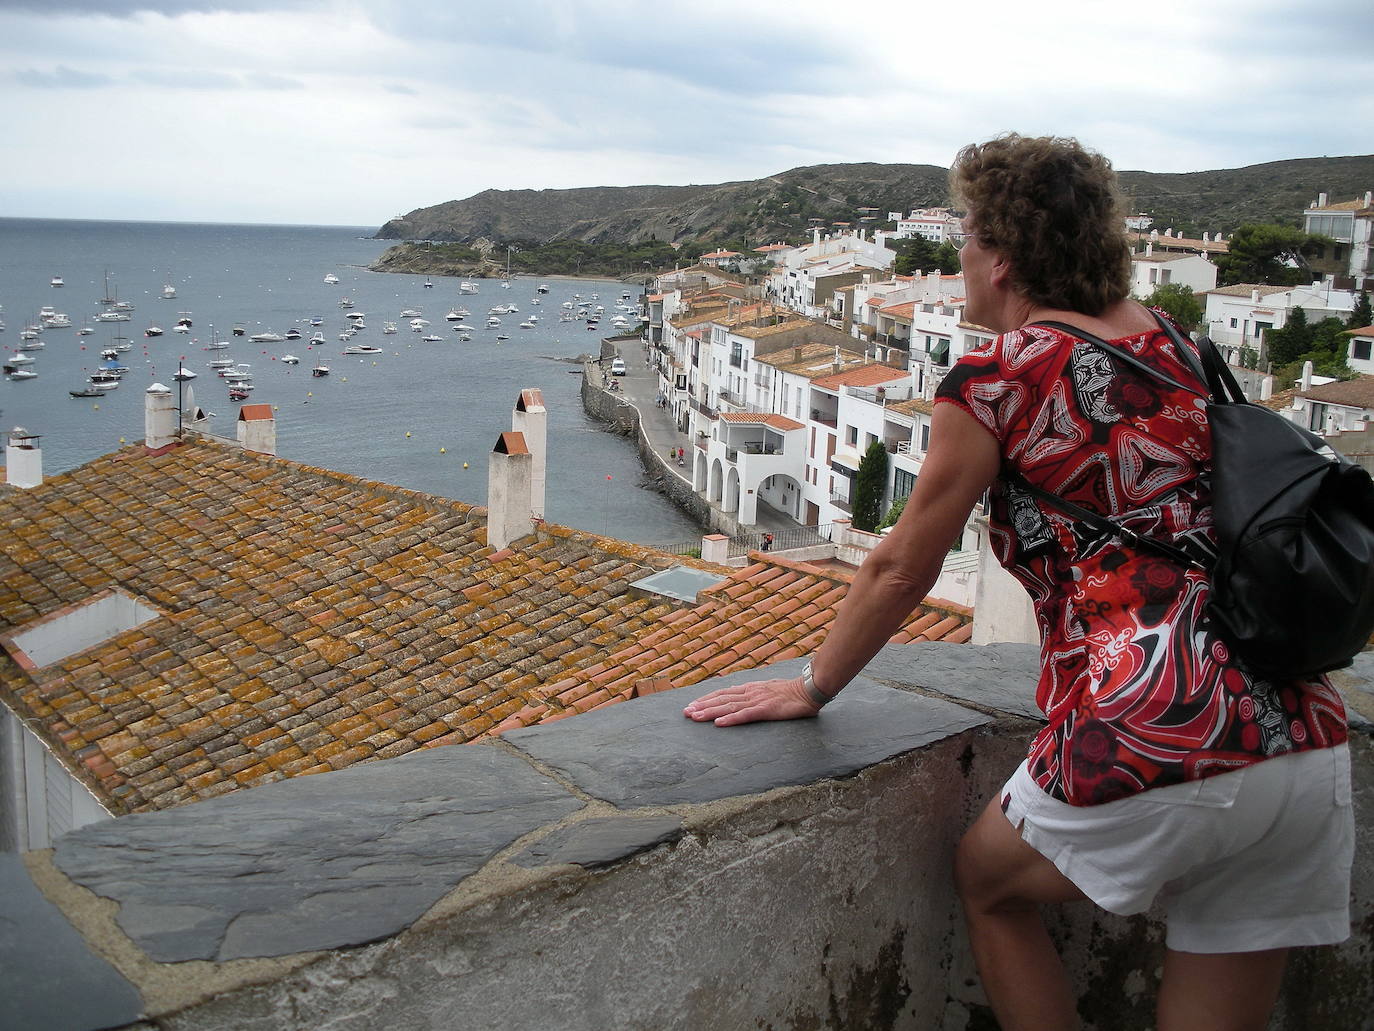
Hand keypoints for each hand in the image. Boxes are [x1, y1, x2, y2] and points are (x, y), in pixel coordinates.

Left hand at [682, 676, 819, 726]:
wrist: (809, 689)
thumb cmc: (791, 691)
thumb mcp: (769, 689)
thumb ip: (756, 693)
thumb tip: (743, 697)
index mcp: (750, 688)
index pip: (723, 693)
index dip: (706, 699)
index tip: (692, 704)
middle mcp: (750, 693)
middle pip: (721, 699)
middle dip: (702, 706)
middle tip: (685, 713)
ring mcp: (757, 701)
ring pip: (728, 707)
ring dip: (710, 712)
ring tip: (695, 717)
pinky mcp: (766, 710)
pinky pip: (745, 715)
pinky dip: (730, 719)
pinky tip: (719, 724)